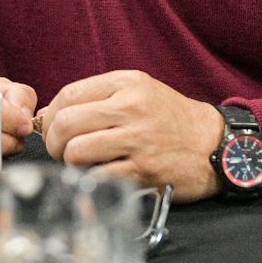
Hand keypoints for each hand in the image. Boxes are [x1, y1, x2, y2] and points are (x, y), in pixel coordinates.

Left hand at [33, 69, 224, 200]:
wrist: (214, 145)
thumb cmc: (169, 118)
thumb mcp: (136, 92)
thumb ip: (94, 97)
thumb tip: (47, 114)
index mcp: (126, 84)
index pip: (68, 95)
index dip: (50, 116)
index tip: (51, 128)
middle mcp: (131, 108)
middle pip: (66, 123)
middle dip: (53, 142)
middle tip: (59, 150)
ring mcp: (138, 140)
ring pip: (77, 151)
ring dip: (69, 162)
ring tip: (79, 164)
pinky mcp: (144, 170)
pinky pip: (98, 176)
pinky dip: (90, 178)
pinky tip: (98, 175)